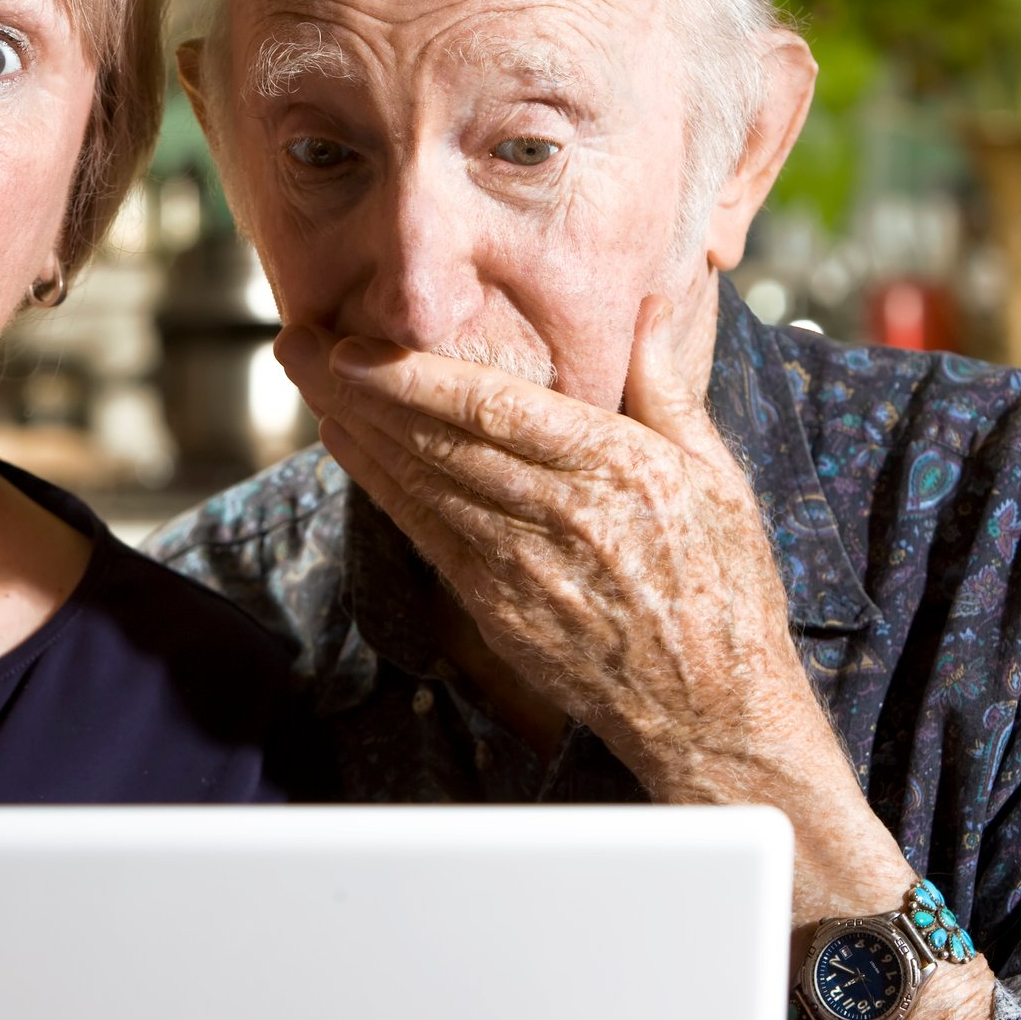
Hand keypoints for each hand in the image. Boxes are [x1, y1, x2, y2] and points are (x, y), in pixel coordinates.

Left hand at [276, 297, 916, 918]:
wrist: (712, 711)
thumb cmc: (723, 589)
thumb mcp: (718, 478)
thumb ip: (666, 390)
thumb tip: (648, 308)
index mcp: (619, 473)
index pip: (495, 412)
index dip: (413, 378)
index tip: (354, 345)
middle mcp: (561, 520)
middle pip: (438, 443)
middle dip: (357, 390)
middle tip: (297, 343)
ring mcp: (520, 571)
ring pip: (420, 485)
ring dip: (355, 430)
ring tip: (306, 382)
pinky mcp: (496, 610)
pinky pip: (425, 534)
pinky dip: (380, 486)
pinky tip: (348, 447)